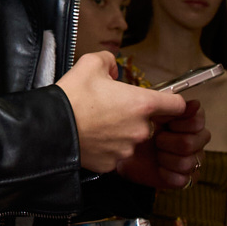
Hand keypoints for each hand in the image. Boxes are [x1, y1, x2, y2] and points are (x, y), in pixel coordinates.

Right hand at [59, 52, 190, 177]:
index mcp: (142, 104)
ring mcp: (127, 149)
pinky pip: (115, 154)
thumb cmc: (72, 96)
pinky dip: (107, 147)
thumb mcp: (91, 64)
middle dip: (134, 116)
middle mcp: (141, 129)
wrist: (50, 127)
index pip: (176, 105)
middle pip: (149, 123)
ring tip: (97, 124)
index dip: (171, 102)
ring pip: (131, 139)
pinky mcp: (113, 164)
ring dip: (120, 132)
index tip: (163, 101)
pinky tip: (92, 138)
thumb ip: (109, 61)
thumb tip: (113, 68)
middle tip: (110, 109)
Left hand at [131, 96, 206, 191]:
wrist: (122, 148)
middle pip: (191, 142)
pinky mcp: (183, 179)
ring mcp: (192, 161)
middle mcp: (196, 141)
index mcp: (191, 121)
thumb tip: (195, 104)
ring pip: (187, 162)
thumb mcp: (149, 110)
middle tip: (156, 139)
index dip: (180, 123)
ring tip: (156, 153)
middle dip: (168, 141)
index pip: (197, 122)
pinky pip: (182, 179)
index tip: (166, 122)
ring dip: (166, 158)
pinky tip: (158, 167)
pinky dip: (166, 173)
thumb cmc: (135, 129)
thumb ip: (173, 103)